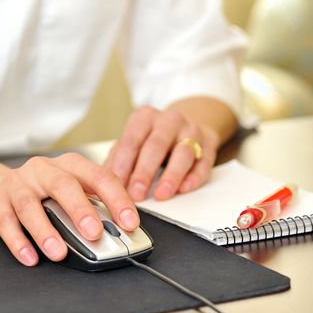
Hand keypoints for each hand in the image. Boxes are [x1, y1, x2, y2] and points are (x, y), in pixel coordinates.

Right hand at [0, 152, 139, 266]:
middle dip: (81, 210)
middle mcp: (45, 169)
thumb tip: (121, 230)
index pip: (100, 177)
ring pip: (31, 205)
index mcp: (72, 165)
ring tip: (58, 252)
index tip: (129, 222)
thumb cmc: (45, 193)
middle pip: (65, 185)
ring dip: (46, 231)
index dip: (117, 200)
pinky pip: (6, 222)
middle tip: (95, 233)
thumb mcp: (73, 193)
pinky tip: (30, 257)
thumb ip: (95, 206)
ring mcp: (19, 183)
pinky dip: (18, 242)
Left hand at [104, 106, 219, 200]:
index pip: (131, 140)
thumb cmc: (154, 138)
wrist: (186, 127)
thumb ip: (119, 160)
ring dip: (171, 176)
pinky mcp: (208, 145)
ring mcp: (192, 131)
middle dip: (145, 172)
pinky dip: (194, 177)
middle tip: (136, 194)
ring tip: (161, 195)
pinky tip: (184, 188)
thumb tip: (104, 185)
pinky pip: (203, 162)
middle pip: (156, 145)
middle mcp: (170, 120)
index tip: (117, 186)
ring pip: (183, 152)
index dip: (123, 164)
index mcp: (145, 117)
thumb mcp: (133, 142)